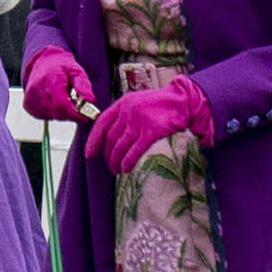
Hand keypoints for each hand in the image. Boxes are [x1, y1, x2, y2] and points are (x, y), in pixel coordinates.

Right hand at [23, 46, 95, 121]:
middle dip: (69, 114)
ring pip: (51, 116)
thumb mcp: (77, 72)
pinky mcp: (27, 104)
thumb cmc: (61, 68)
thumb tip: (90, 99)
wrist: (44, 63)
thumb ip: (84, 85)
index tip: (84, 116)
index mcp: (51, 79)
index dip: (74, 114)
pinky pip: (43, 117)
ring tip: (64, 100)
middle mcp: (37, 88)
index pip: (61, 105)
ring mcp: (30, 97)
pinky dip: (52, 113)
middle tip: (76, 106)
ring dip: (61, 113)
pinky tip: (54, 102)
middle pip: (56, 113)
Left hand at [84, 77, 212, 173]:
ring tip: (117, 170)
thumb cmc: (160, 104)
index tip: (89, 153)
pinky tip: (126, 168)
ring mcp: (139, 121)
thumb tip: (112, 136)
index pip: (101, 123)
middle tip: (109, 166)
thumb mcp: (137, 102)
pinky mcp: (151, 131)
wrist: (182, 101)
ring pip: (120, 146)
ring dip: (116, 161)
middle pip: (110, 138)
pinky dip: (128, 162)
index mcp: (122, 103)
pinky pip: (135, 151)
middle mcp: (128, 111)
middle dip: (107, 155)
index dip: (93, 140)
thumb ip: (124, 115)